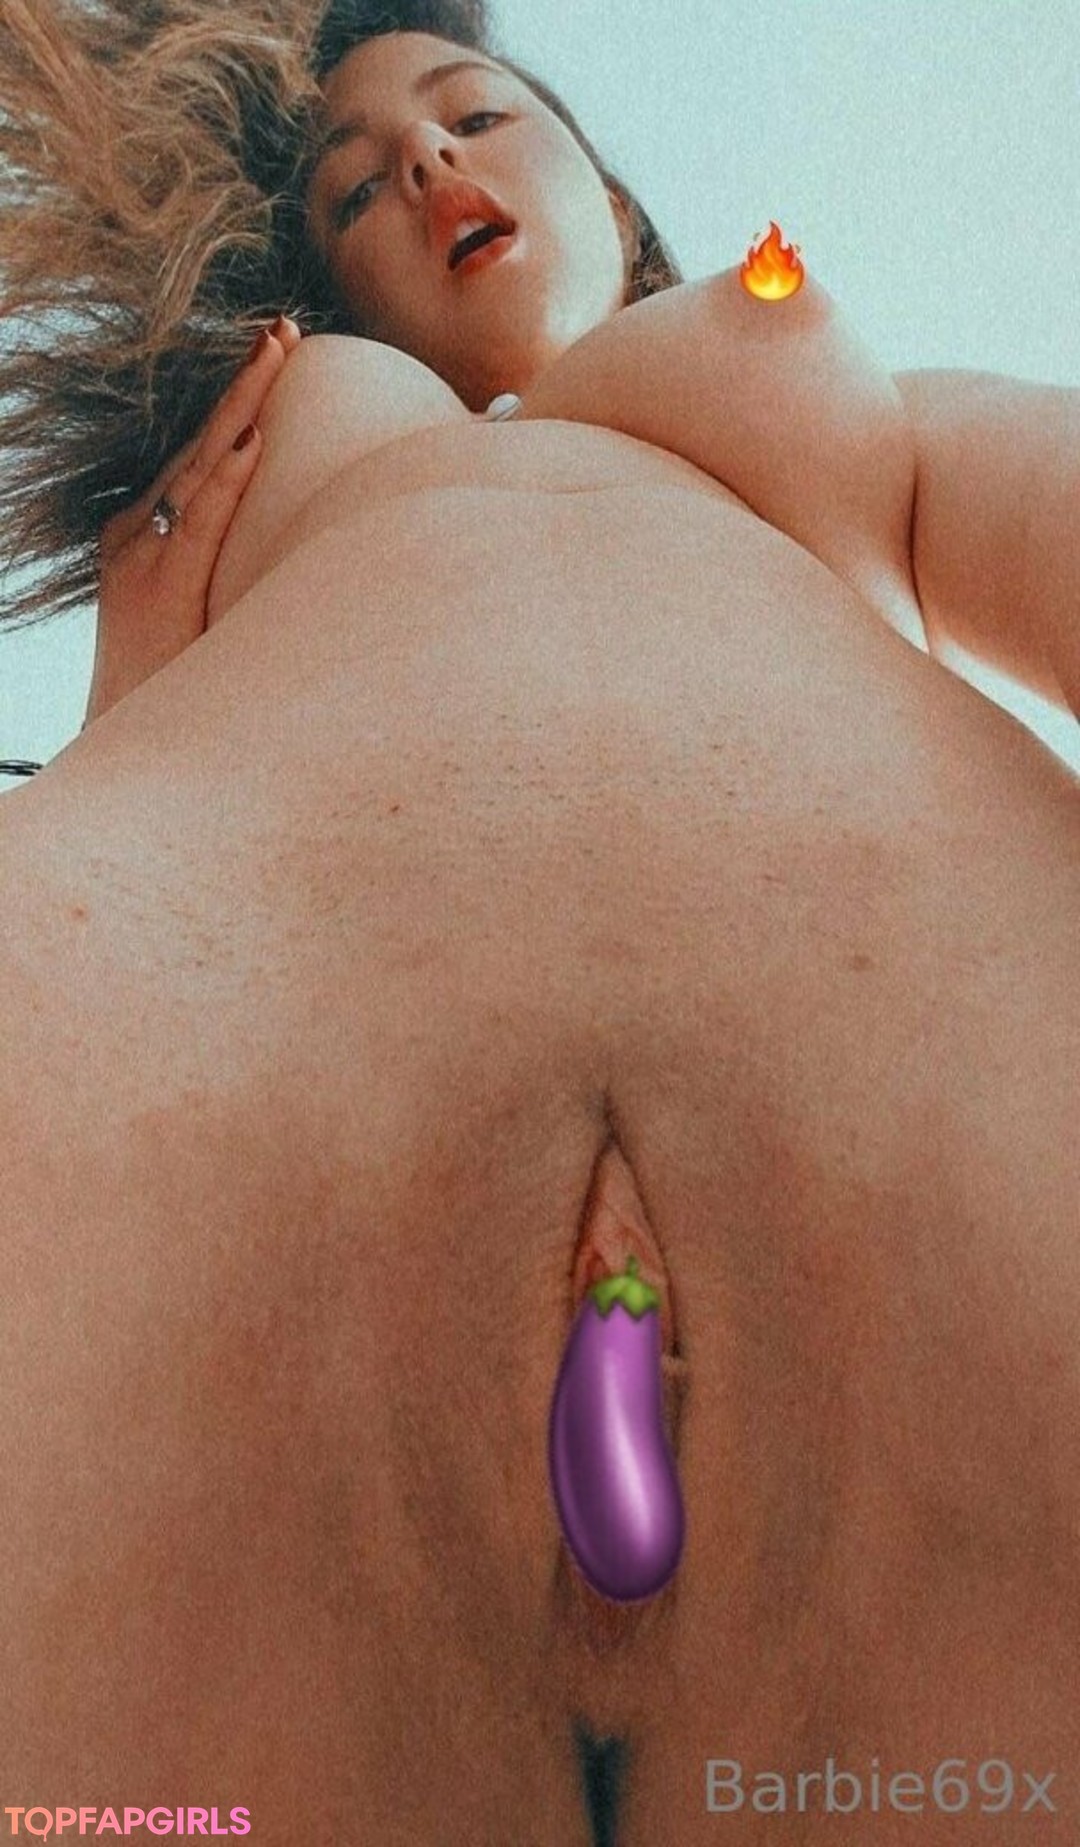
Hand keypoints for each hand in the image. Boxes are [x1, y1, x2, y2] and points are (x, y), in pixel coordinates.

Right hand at [83, 315, 302, 728]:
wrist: (127, 749)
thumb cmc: (176, 686)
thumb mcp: (202, 610)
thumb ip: (227, 565)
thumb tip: (285, 538)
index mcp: (146, 533)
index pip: (200, 450)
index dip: (240, 398)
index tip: (277, 349)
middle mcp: (138, 532)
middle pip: (200, 442)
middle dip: (245, 384)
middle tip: (285, 328)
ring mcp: (144, 557)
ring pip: (201, 466)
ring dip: (242, 407)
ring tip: (276, 355)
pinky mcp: (159, 587)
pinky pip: (199, 523)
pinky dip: (225, 479)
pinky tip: (253, 441)